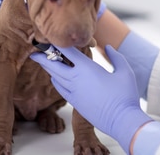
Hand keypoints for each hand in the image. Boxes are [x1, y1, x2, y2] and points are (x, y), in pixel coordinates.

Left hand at [30, 45, 151, 153]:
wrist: (121, 121)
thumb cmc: (125, 96)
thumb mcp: (125, 71)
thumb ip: (116, 56)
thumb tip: (108, 47)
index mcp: (87, 68)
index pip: (68, 51)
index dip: (58, 43)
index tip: (50, 38)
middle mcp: (76, 79)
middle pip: (54, 64)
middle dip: (43, 57)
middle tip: (34, 52)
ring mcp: (73, 91)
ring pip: (55, 77)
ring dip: (48, 68)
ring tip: (42, 62)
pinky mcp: (74, 102)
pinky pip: (60, 88)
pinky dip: (55, 81)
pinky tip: (55, 78)